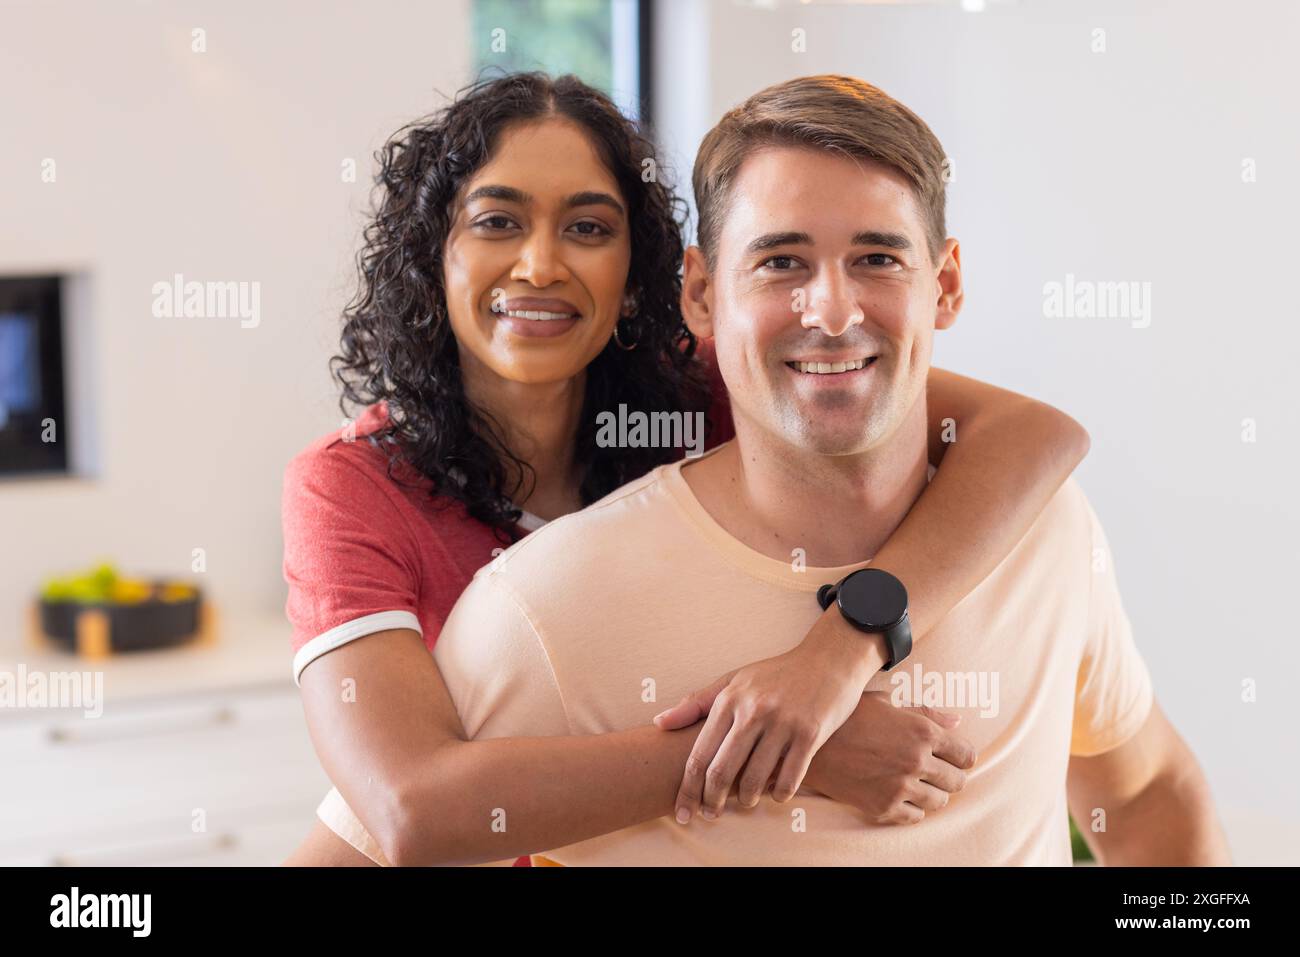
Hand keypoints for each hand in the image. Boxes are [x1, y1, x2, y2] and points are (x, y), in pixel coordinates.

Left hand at [654, 620, 878, 822]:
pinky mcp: (811, 733)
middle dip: (711, 801)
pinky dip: (778, 794)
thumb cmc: (776, 674)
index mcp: (729, 699)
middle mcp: (753, 711)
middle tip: (710, 815)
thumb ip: (696, 703)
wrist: (828, 659)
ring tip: (745, 802)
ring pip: (755, 780)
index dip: (687, 788)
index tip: (683, 810)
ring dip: (746, 800)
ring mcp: (783, 723)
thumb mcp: (733, 680)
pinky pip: (789, 779)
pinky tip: (775, 794)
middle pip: (722, 771)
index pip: (699, 754)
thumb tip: (658, 724)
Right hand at [806, 691, 976, 824]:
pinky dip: (912, 809)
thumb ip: (925, 713)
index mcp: (922, 731)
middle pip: (957, 781)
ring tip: (915, 783)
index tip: (951, 757)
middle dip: (949, 776)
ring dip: (931, 793)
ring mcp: (901, 787)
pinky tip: (899, 795)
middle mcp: (916, 761)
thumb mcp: (885, 703)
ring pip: (939, 802)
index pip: (966, 755)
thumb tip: (956, 723)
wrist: (808, 744)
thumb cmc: (847, 717)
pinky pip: (915, 817)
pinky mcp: (884, 807)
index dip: (961, 756)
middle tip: (934, 771)